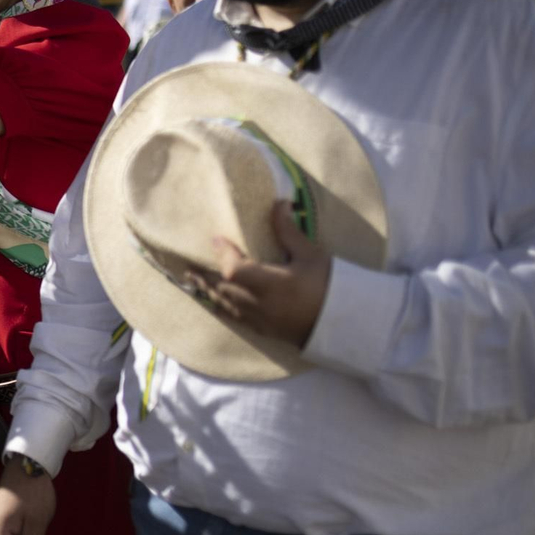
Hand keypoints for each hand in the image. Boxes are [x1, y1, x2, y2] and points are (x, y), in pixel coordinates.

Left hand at [189, 199, 333, 347]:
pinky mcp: (265, 331)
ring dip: (209, 291)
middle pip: (222, 288)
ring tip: (193, 279)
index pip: (234, 269)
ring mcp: (261, 320)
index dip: (222, 254)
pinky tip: (215, 302)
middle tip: (188, 262)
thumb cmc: (330, 286)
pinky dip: (221, 307)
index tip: (216, 238)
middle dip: (205, 274)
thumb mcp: (311, 255)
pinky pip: (235, 318)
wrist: (347, 324)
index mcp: (271, 285)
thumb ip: (288, 231)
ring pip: (226, 305)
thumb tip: (279, 203)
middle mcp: (260, 304)